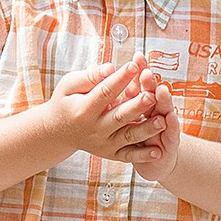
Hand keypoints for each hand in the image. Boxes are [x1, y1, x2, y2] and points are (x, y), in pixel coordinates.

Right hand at [47, 59, 164, 163]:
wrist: (57, 132)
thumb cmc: (65, 101)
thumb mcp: (69, 85)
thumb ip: (89, 77)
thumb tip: (110, 68)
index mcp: (82, 110)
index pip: (104, 92)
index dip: (120, 79)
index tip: (134, 65)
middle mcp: (94, 129)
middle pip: (119, 116)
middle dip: (137, 106)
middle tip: (152, 95)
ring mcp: (103, 144)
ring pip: (127, 137)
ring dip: (146, 130)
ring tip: (163, 120)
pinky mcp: (110, 154)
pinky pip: (128, 156)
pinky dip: (143, 155)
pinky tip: (158, 151)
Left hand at [119, 68, 181, 183]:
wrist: (159, 161)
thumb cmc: (142, 134)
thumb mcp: (130, 113)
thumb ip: (125, 94)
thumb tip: (111, 72)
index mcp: (146, 102)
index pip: (143, 84)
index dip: (140, 71)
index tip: (137, 57)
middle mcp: (158, 110)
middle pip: (154, 94)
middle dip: (150, 83)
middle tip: (146, 71)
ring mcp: (166, 125)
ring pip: (165, 111)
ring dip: (163, 101)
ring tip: (160, 90)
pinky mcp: (171, 142)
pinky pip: (171, 134)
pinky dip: (171, 126)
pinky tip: (169, 117)